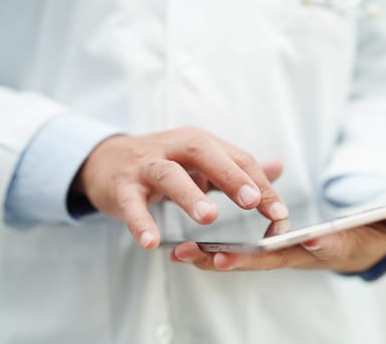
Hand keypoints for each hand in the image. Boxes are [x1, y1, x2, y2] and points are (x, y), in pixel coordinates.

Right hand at [73, 127, 287, 249]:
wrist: (106, 161)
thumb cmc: (163, 163)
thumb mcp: (200, 161)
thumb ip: (237, 167)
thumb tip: (278, 167)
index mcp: (198, 143)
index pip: (234, 157)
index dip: (259, 183)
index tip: (279, 212)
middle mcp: (173, 148)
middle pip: (203, 153)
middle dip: (230, 176)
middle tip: (252, 201)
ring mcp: (145, 166)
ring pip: (168, 175)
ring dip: (189, 194)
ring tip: (209, 217)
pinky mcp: (122, 187)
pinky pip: (131, 204)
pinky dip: (141, 222)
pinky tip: (151, 242)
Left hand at [170, 203, 385, 271]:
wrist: (353, 244)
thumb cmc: (372, 232)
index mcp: (331, 245)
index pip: (323, 247)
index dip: (314, 243)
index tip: (298, 238)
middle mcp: (301, 255)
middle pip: (272, 259)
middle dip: (244, 260)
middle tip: (211, 258)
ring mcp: (280, 255)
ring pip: (246, 259)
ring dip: (214, 257)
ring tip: (181, 253)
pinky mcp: (265, 250)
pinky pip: (236, 253)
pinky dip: (212, 252)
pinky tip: (184, 249)